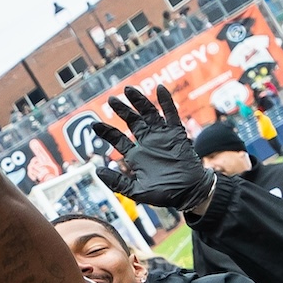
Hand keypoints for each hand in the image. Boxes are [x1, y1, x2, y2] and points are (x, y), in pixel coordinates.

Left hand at [85, 85, 215, 213]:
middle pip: (132, 121)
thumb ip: (117, 182)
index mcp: (136, 155)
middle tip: (111, 99)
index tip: (94, 125)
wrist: (188, 192)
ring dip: (140, 101)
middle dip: (122, 110)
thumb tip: (97, 171)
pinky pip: (171, 114)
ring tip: (129, 90)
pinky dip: (165, 101)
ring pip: (149, 114)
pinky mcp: (176, 133)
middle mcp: (147, 143)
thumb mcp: (135, 190)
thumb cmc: (163, 193)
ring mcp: (162, 136)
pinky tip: (159, 89)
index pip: (118, 139)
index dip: (106, 132)